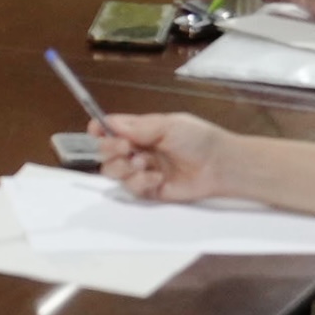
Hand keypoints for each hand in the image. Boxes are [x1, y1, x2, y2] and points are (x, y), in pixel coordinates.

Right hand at [94, 110, 232, 202]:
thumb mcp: (168, 125)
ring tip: (145, 163)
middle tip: (126, 147)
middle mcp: (137, 150)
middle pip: (105, 152)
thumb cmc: (199, 139)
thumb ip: (137, 127)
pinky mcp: (148, 190)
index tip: (96, 130)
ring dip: (124, 167)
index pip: (110, 129)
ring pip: (113, 172)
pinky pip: (130, 189)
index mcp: (140, 131)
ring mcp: (141, 171)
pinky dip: (140, 182)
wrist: (218, 165)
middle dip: (109, 149)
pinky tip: (157, 178)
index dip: (99, 130)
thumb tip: (110, 123)